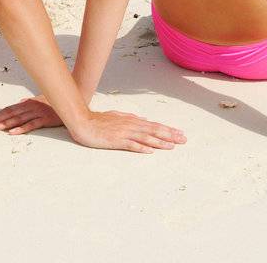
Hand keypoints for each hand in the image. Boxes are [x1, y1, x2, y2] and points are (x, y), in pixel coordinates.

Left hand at [0, 97, 64, 134]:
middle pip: (11, 114)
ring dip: (5, 124)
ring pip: (18, 119)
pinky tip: (13, 132)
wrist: (72, 100)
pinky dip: (21, 128)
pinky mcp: (45, 119)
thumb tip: (20, 103)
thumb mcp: (41, 100)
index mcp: (28, 103)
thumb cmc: (56, 102)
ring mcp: (38, 112)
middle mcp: (31, 106)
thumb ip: (29, 102)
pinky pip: (31, 124)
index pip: (10, 109)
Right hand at [67, 108, 185, 152]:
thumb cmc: (98, 121)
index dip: (167, 129)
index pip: (153, 125)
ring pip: (145, 137)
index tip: (179, 133)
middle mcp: (130, 125)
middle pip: (153, 130)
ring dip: (160, 142)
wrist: (82, 122)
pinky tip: (150, 151)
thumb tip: (143, 119)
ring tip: (172, 146)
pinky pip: (130, 145)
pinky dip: (141, 148)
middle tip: (183, 139)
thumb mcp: (117, 116)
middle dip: (169, 135)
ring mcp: (123, 132)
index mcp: (131, 120)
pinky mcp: (116, 140)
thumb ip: (130, 118)